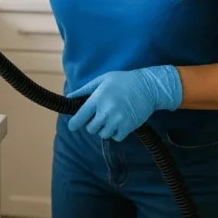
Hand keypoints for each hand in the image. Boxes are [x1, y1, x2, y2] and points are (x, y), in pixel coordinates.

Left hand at [66, 65, 182, 140]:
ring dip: (105, 129)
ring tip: (111, 119)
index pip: (80, 116)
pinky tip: (120, 123)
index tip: (72, 127)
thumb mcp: (102, 80)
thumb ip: (85, 89)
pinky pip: (116, 137)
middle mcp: (105, 111)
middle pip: (91, 129)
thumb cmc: (123, 81)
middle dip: (93, 124)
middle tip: (100, 116)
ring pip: (103, 134)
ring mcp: (117, 120)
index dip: (74, 124)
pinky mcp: (128, 127)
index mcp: (97, 99)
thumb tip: (70, 97)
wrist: (147, 86)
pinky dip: (117, 133)